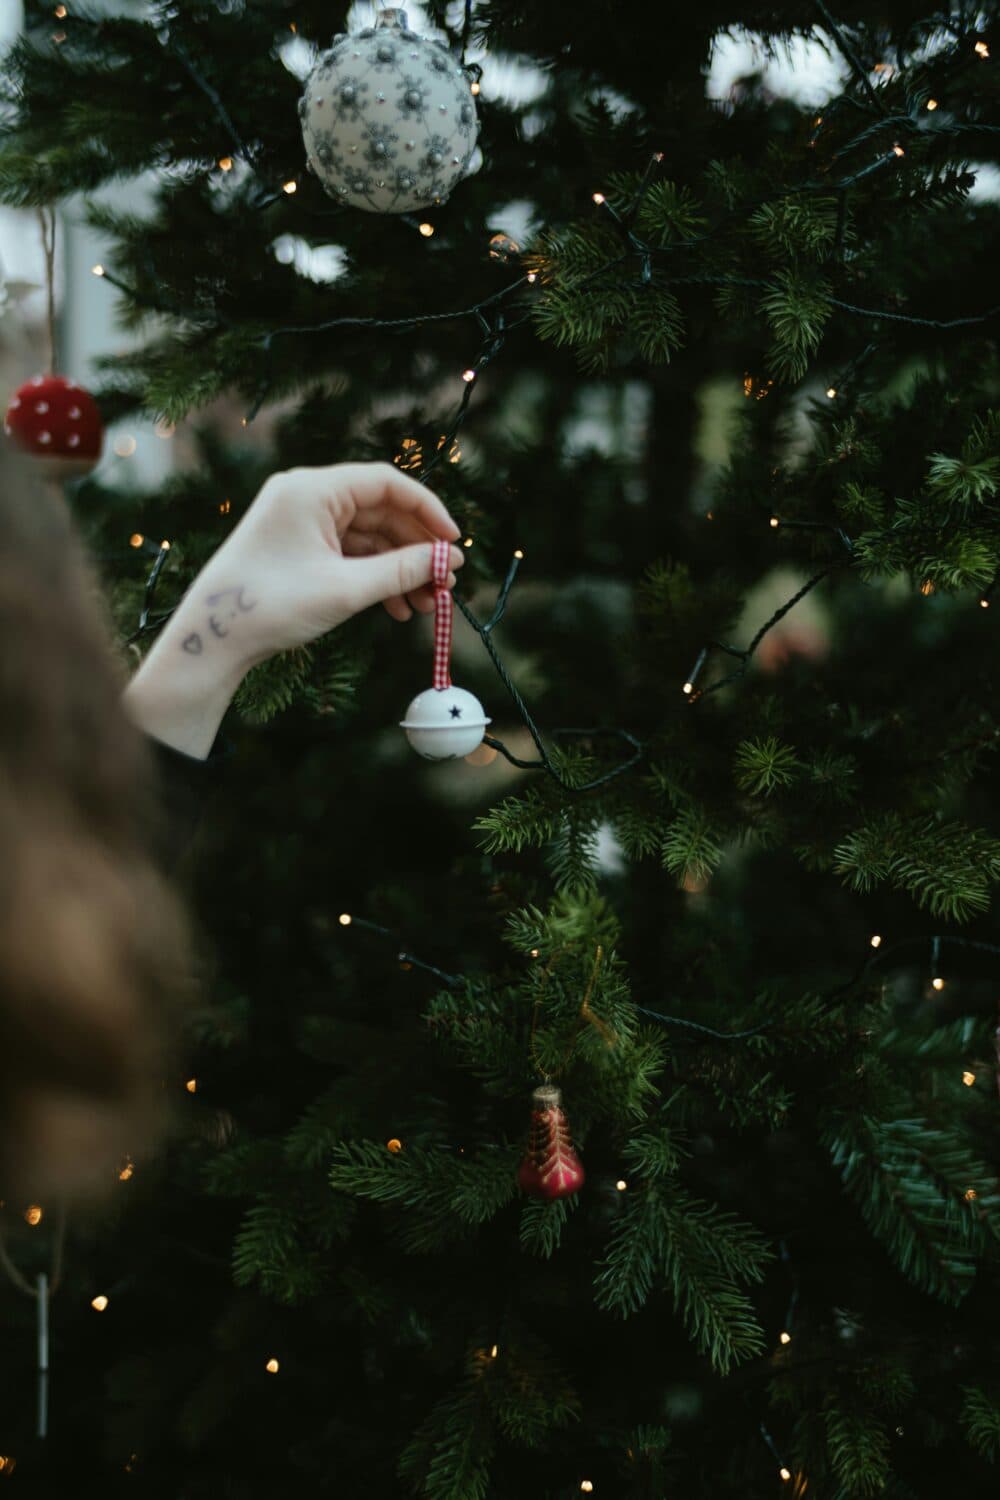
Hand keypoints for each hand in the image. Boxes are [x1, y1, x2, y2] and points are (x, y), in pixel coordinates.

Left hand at [123, 463, 464, 758]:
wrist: (213, 639)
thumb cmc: (273, 606)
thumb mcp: (347, 588)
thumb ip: (404, 570)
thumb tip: (450, 560)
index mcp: (311, 489)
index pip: (386, 483)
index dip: (428, 510)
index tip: (455, 543)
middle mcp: (305, 497)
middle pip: (380, 512)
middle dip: (417, 549)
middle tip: (446, 584)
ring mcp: (301, 523)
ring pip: (368, 538)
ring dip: (400, 570)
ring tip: (427, 606)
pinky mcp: (298, 548)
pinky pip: (349, 554)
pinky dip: (375, 578)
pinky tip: (398, 609)